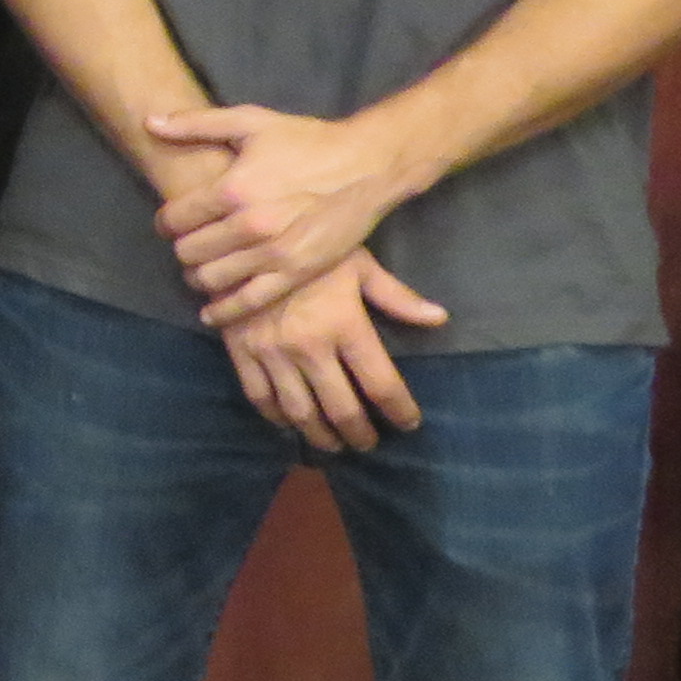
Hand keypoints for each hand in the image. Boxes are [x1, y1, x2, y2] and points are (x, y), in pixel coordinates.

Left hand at [148, 103, 421, 321]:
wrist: (368, 165)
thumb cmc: (307, 141)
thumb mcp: (250, 121)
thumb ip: (196, 124)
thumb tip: (149, 122)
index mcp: (232, 188)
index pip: (173, 219)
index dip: (165, 222)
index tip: (171, 222)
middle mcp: (249, 225)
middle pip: (189, 251)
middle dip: (182, 249)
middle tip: (188, 245)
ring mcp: (273, 253)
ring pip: (211, 279)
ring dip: (198, 277)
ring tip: (201, 270)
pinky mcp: (296, 273)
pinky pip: (248, 301)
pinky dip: (224, 311)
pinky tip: (212, 312)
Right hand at [218, 250, 445, 453]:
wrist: (243, 236)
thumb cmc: (310, 249)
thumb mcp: (358, 264)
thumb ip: (397, 297)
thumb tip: (440, 319)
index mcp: (344, 325)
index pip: (381, 384)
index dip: (400, 411)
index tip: (408, 423)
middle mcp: (309, 346)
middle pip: (342, 409)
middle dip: (360, 434)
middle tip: (369, 443)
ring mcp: (271, 352)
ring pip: (300, 412)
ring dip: (320, 436)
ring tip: (334, 445)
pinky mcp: (240, 352)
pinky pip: (260, 398)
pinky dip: (277, 418)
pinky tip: (290, 424)